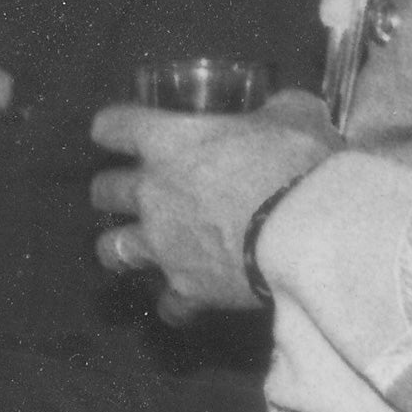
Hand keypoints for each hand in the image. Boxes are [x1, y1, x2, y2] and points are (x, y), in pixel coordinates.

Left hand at [89, 89, 335, 323]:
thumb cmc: (295, 163)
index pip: (112, 126)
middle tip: (132, 192)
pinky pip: (167, 303)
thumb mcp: (295, 116)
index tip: (118, 133)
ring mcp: (161, 243)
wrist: (308, 234)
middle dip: (112, 191)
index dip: (112, 129)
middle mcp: (151, 191)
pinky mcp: (185, 287)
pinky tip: (186, 303)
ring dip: (121, 248)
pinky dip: (174, 303)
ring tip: (135, 251)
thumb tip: (290, 108)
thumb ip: (282, 109)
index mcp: (167, 140)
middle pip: (103, 190)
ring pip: (112, 249)